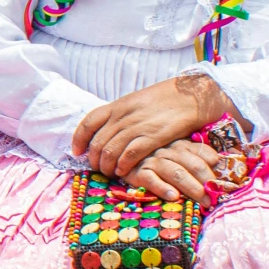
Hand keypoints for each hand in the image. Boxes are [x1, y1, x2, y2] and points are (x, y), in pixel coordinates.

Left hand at [72, 74, 238, 179]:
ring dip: (106, 167)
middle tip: (97, 169)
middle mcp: (123, 116)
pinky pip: (129, 155)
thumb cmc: (164, 100)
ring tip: (109, 173)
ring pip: (109, 151)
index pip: (88, 123)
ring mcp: (137, 126)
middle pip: (97, 142)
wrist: (191, 96)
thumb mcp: (136, 102)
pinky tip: (123, 171)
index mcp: (118, 106)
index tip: (77, 151)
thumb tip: (107, 130)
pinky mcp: (152, 137)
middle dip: (93, 160)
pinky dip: (122, 166)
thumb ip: (121, 115)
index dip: (79, 139)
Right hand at [125, 140, 221, 203]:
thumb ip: (196, 156)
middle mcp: (168, 150)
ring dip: (191, 188)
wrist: (120, 154)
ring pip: (175, 172)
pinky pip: (151, 179)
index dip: (215, 167)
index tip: (225, 182)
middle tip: (216, 198)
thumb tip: (223, 161)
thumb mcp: (176, 151)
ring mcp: (152, 160)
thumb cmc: (154, 156)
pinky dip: (162, 188)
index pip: (201, 153)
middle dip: (206, 182)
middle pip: (192, 165)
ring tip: (203, 201)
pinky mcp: (136, 171)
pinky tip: (174, 197)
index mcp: (180, 144)